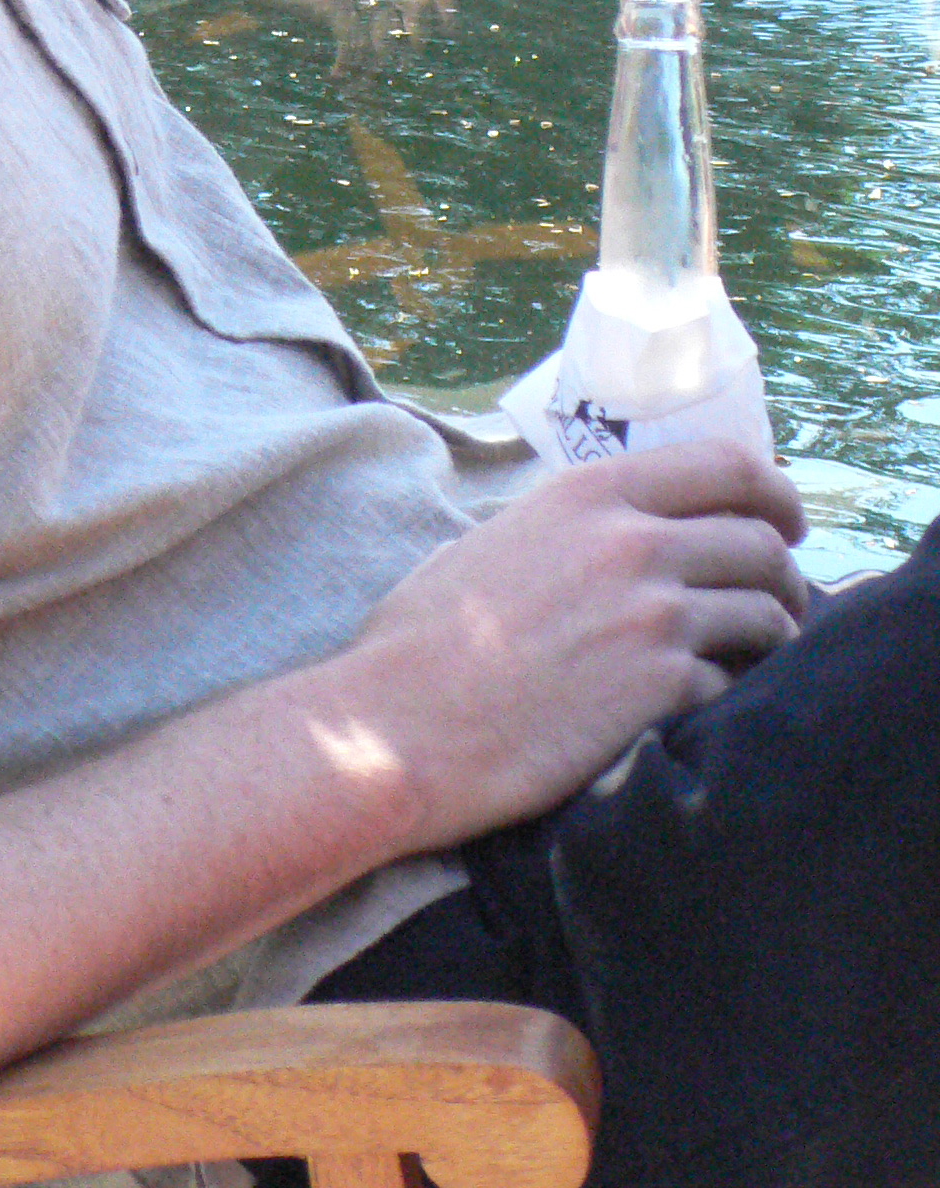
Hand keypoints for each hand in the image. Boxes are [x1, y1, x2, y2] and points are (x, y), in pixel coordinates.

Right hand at [320, 439, 809, 848]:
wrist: (403, 724)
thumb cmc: (424, 638)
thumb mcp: (496, 541)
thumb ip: (567, 530)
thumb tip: (607, 540)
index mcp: (590, 493)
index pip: (726, 464)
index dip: (773, 492)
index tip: (784, 520)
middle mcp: (633, 542)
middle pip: (760, 541)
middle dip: (784, 573)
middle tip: (780, 601)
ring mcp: (654, 615)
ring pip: (766, 614)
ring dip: (773, 638)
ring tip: (757, 659)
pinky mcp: (662, 689)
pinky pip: (735, 683)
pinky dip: (731, 695)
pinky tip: (706, 710)